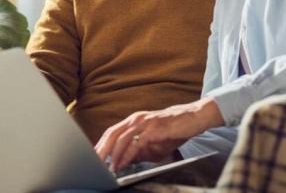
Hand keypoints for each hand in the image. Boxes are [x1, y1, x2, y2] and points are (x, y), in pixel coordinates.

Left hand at [94, 97, 223, 170]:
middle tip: (92, 163)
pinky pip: (136, 142)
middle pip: (111, 134)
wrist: (193, 118)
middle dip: (101, 149)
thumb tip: (126, 161)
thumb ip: (139, 150)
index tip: (93, 157)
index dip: (101, 145)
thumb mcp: (153, 142)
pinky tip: (123, 163)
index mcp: (133, 121)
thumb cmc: (173, 130)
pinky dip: (127, 154)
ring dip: (112, 154)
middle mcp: (136, 119)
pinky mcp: (153, 128)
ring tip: (107, 167)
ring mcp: (144, 122)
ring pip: (121, 138)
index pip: (112, 133)